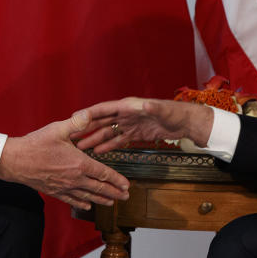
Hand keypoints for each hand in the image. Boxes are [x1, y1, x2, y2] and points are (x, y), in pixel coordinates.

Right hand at [0, 110, 130, 210]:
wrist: (14, 161)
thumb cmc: (36, 144)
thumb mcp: (58, 129)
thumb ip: (77, 123)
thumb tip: (90, 114)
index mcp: (79, 163)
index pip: (104, 174)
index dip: (117, 180)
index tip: (127, 186)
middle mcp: (75, 178)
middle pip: (99, 188)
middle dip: (114, 193)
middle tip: (126, 198)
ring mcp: (64, 187)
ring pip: (88, 196)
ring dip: (102, 200)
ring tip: (112, 203)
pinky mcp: (54, 191)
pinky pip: (71, 199)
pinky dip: (82, 203)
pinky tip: (88, 205)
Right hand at [74, 97, 213, 153]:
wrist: (185, 122)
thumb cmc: (175, 113)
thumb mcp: (164, 110)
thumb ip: (153, 108)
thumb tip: (145, 105)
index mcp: (128, 106)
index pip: (104, 109)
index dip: (88, 113)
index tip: (74, 119)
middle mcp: (125, 114)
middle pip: (101, 121)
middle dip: (86, 128)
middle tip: (71, 136)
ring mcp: (129, 124)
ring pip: (107, 132)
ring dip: (94, 139)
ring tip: (81, 147)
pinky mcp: (134, 134)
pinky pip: (117, 140)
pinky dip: (107, 146)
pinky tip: (98, 152)